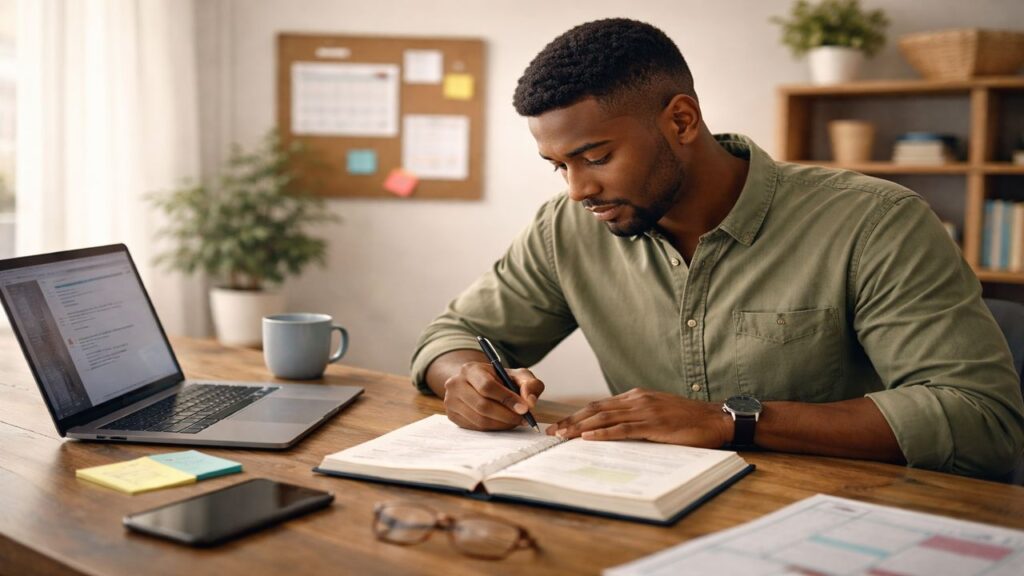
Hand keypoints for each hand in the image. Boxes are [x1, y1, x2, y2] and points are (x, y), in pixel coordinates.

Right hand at [443, 362, 544, 430]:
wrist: (476, 384)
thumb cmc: (500, 380)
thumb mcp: (517, 376)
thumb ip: (530, 384)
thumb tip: (530, 401)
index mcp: (470, 369)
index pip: (487, 386)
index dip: (507, 399)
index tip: (525, 409)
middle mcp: (455, 384)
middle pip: (482, 406)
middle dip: (507, 415)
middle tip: (524, 419)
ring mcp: (450, 401)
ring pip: (479, 420)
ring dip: (502, 424)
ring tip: (515, 420)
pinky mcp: (452, 415)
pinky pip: (475, 427)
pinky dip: (493, 428)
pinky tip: (503, 422)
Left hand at [547, 388, 731, 447]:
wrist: (715, 419)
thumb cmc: (688, 419)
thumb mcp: (657, 412)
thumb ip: (636, 417)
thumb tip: (613, 429)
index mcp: (636, 396)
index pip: (598, 405)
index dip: (576, 415)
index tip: (559, 425)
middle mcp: (636, 400)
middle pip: (595, 409)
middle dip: (570, 421)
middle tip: (550, 432)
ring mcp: (645, 411)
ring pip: (604, 418)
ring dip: (580, 427)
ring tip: (562, 436)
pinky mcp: (654, 424)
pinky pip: (623, 429)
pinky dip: (603, 433)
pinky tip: (588, 438)